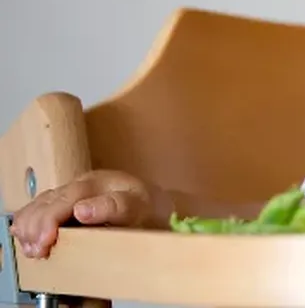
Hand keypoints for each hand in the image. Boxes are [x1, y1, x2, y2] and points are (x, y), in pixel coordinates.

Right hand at [10, 169, 163, 257]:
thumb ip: (115, 209)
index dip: (64, 215)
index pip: (80, 196)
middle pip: (57, 199)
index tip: (53, 236)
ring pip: (45, 201)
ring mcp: (76, 189)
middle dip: (41, 225)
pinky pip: (42, 204)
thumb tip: (81, 211)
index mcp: (110, 184)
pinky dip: (29, 220)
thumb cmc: (148, 211)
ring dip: (31, 224)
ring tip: (31, 248)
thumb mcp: (142, 211)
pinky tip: (24, 236)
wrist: (153, 206)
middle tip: (39, 250)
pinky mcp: (66, 198)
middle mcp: (88, 183)